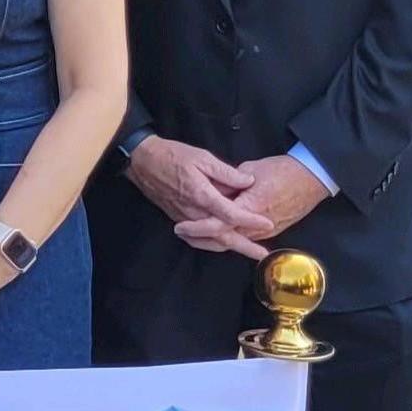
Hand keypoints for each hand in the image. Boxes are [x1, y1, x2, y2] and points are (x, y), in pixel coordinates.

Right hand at [126, 137, 275, 254]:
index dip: (251, 219)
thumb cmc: (173, 156)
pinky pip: (199, 238)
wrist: (142, 162)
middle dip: (244, 246)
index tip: (269, 223)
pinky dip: (213, 244)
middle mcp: (194, 212)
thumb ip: (226, 172)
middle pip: (223, 235)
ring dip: (231, 247)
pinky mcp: (178, 219)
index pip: (231, 213)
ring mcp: (185, 218)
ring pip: (211, 239)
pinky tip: (223, 244)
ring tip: (249, 251)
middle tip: (263, 255)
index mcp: (202, 195)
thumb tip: (249, 182)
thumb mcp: (202, 157)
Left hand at [195, 154, 330, 257]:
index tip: (182, 225)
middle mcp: (258, 224)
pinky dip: (229, 239)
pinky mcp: (271, 231)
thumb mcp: (253, 169)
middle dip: (201, 238)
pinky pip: (246, 238)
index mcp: (251, 206)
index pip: (219, 223)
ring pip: (234, 241)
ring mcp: (266, 230)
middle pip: (224, 238)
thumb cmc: (283, 170)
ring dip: (213, 241)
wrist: (312, 179)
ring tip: (191, 236)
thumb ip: (231, 180)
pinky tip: (215, 237)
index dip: (199, 227)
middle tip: (181, 232)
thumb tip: (215, 188)